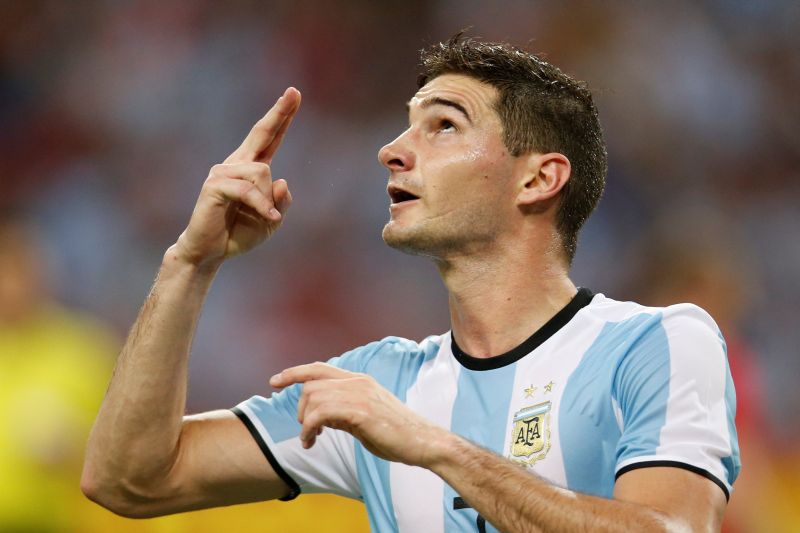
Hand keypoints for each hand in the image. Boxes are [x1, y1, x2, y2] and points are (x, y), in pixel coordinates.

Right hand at [174, 87, 300, 266]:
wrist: (210, 251)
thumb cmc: (239, 234)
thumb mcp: (271, 221)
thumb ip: (281, 202)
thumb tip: (282, 179)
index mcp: (251, 169)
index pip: (270, 138)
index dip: (282, 116)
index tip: (294, 93)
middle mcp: (237, 164)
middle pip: (261, 133)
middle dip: (280, 112)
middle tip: (294, 91)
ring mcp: (223, 171)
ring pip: (262, 172)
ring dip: (267, 199)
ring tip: (262, 216)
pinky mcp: (215, 185)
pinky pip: (247, 189)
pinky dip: (261, 205)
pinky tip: (267, 217)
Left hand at [269, 362, 446, 467]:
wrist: (424, 443)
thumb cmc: (397, 435)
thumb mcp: (366, 417)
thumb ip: (344, 411)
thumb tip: (321, 416)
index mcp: (360, 380)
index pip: (319, 368)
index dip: (294, 372)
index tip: (275, 381)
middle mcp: (358, 382)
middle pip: (311, 385)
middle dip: (300, 408)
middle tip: (306, 431)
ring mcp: (359, 394)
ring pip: (313, 398)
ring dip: (304, 422)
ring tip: (310, 439)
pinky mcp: (360, 411)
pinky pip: (320, 413)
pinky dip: (309, 428)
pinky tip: (312, 441)